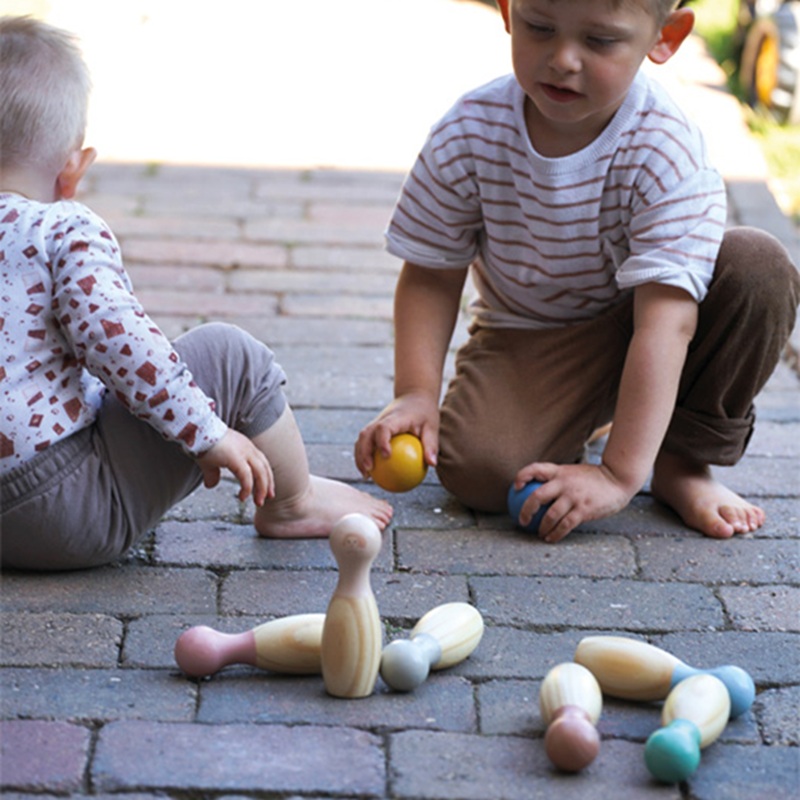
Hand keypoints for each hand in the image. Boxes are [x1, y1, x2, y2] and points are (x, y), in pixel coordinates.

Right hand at [196, 429, 273, 505]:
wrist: (196, 430)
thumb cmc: (201, 442)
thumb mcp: (210, 461)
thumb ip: (212, 473)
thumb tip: (211, 485)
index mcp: (245, 446)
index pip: (261, 462)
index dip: (265, 476)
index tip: (265, 488)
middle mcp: (247, 448)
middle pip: (264, 468)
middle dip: (267, 484)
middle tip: (266, 498)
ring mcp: (243, 452)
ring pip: (260, 472)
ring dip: (261, 489)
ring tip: (258, 502)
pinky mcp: (236, 457)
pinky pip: (246, 476)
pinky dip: (247, 488)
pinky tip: (243, 497)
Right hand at [354, 391, 439, 476]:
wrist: (413, 397)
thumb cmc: (424, 413)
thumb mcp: (432, 427)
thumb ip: (431, 444)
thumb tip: (432, 464)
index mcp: (395, 417)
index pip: (384, 427)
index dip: (382, 441)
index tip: (386, 456)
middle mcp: (381, 419)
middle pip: (366, 434)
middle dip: (364, 452)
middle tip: (369, 470)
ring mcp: (375, 422)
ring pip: (361, 439)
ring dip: (360, 456)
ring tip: (365, 475)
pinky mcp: (374, 428)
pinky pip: (365, 442)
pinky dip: (363, 455)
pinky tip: (369, 472)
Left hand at [511, 462, 636, 542]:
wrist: (617, 479)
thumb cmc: (593, 478)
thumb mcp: (572, 472)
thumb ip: (558, 478)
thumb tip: (536, 488)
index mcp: (559, 471)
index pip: (535, 469)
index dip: (522, 477)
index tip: (515, 487)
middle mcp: (564, 483)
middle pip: (537, 496)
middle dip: (525, 510)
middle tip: (522, 520)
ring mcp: (574, 496)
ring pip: (550, 515)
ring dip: (541, 527)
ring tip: (538, 533)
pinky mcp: (583, 510)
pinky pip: (564, 525)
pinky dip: (555, 534)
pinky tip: (550, 538)